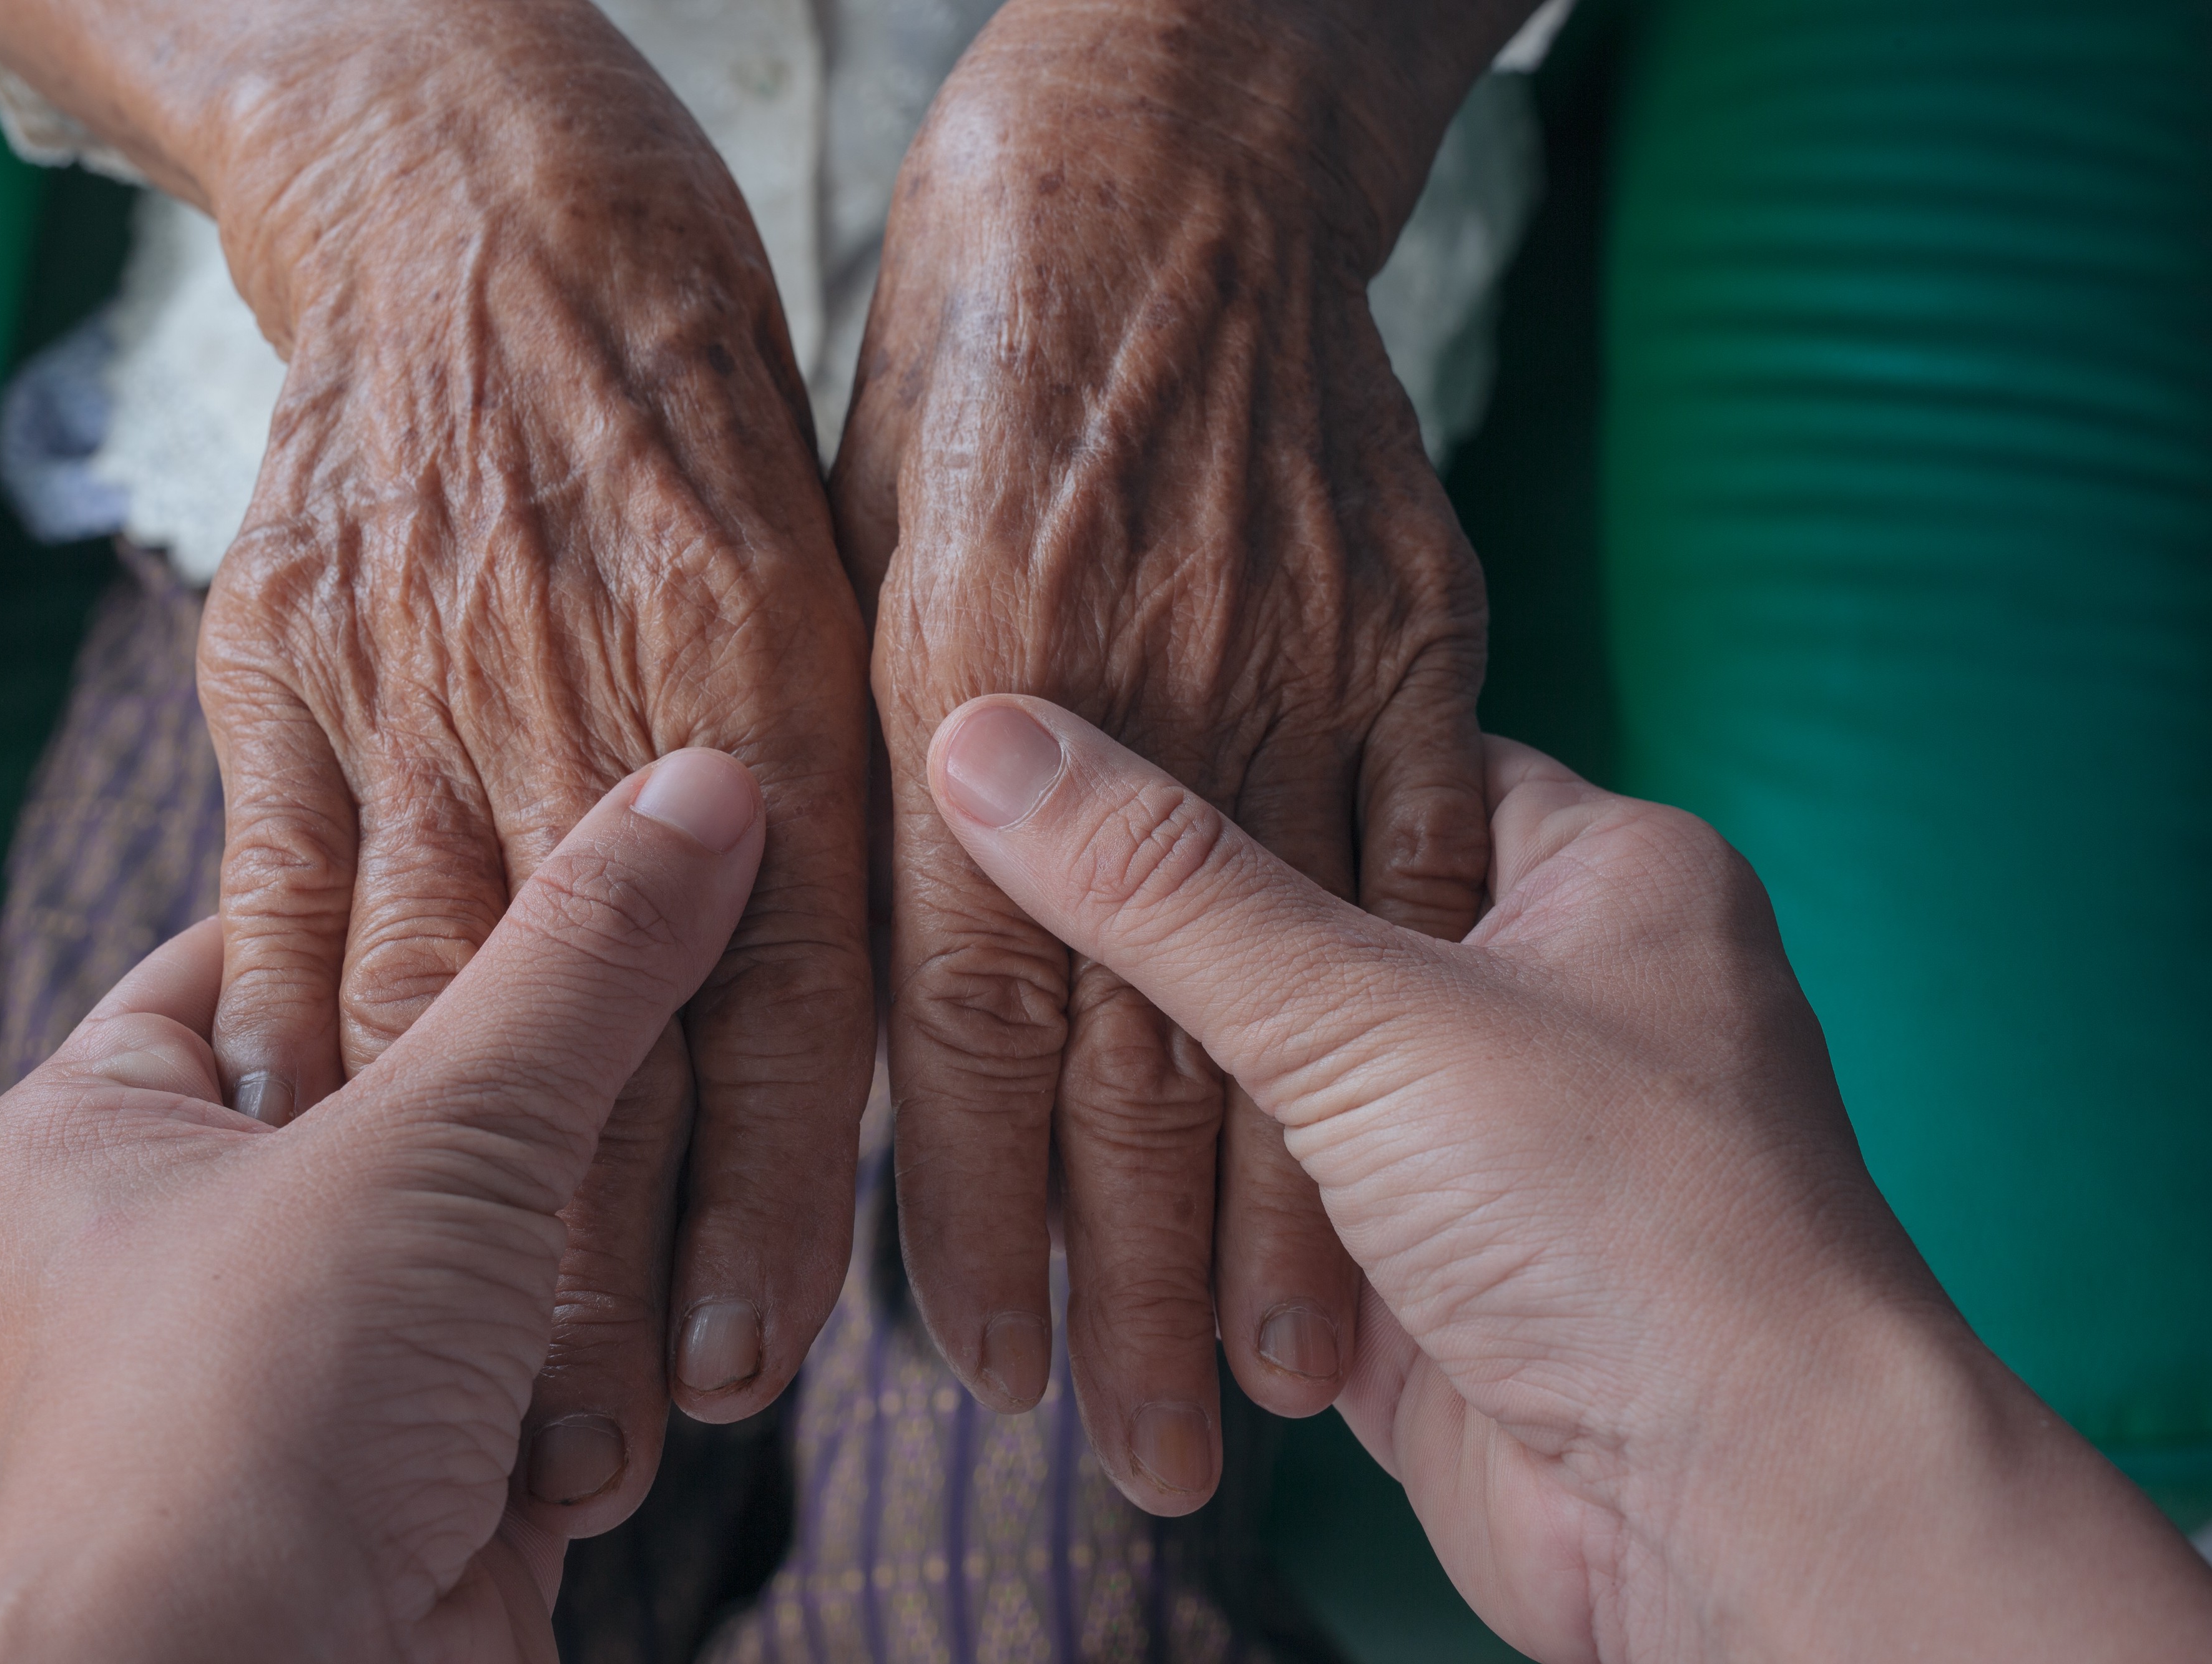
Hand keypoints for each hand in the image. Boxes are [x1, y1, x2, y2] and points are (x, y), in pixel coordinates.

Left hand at [0, 751, 767, 1663]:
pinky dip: (610, 1357)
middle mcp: (191, 1242)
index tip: (579, 842)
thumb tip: (705, 788)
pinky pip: (548, 1357)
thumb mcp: (436, 1135)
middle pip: (417, 1080)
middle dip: (557, 1075)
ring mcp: (309, 1364)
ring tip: (680, 1188)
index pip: (282, 931)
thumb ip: (581, 961)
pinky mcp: (415, 1469)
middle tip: (681, 993)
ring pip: (505, 1226)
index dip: (431, 879)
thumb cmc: (260, 1417)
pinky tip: (650, 1349)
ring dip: (604, 1230)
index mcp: (107, 1129)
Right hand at [182, 0, 874, 1526]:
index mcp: (780, 684)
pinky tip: (313, 1176)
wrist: (488, 194)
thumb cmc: (697, 377)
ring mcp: (435, 689)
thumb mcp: (836, 560)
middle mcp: (609, 708)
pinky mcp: (291, 664)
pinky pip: (289, 888)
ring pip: (449, 1004)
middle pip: (623, 1044)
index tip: (789, 1350)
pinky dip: (298, 1037)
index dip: (796, 1190)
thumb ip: (862, 774)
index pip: (804, 995)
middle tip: (647, 1436)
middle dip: (633, 1257)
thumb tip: (922, 978)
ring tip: (489, 1379)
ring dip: (460, 1202)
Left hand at [836, 0, 1528, 1507]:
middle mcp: (1119, 696)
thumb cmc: (962, 367)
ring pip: (1290, 989)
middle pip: (1121, 1045)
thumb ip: (860, 787)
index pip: (944, 1010)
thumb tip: (845, 997)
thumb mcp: (843, 562)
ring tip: (1274, 1387)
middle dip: (1126, 1275)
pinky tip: (1424, 1138)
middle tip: (1136, 1448)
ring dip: (1280, 1209)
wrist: (1157, 167)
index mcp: (943, 683)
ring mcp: (1287, 666)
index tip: (973, 1361)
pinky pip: (1427, 851)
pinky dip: (1422, 1034)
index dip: (955, 1206)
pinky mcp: (1414, 630)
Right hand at [924, 696, 2211, 1661]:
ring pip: (1271, 1088)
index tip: (1054, 740)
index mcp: (1600, 871)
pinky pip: (1263, 1222)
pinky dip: (1172, 1223)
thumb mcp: (1372, 1014)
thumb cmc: (1626, 1222)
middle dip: (1152, 944)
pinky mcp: (1427, 1279)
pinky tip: (1051, 1193)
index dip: (1216, 745)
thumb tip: (981, 739)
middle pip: (1303, 930)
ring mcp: (1489, 1146)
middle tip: (986, 890)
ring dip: (1150, 1102)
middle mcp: (1552, 996)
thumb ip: (1165, 888)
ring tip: (984, 1042)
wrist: (1737, 1521)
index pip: (1374, 753)